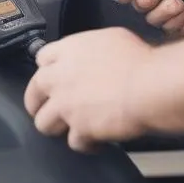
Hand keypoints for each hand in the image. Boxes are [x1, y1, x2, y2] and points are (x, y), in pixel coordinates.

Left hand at [23, 27, 152, 150]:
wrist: (150, 85)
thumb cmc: (140, 61)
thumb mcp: (112, 38)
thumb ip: (91, 49)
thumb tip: (94, 55)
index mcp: (67, 51)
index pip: (42, 59)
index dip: (48, 70)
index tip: (53, 77)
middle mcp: (59, 77)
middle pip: (33, 93)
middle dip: (38, 103)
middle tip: (48, 109)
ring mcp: (65, 104)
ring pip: (43, 122)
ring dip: (57, 126)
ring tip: (70, 127)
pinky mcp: (78, 128)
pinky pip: (73, 142)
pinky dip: (85, 143)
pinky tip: (95, 140)